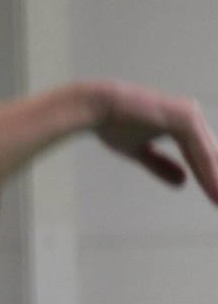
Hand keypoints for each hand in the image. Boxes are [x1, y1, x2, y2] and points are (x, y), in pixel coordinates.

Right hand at [87, 81, 217, 202]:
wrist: (97, 106)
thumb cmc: (112, 123)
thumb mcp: (139, 150)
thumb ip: (160, 164)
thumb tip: (182, 182)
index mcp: (181, 123)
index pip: (202, 155)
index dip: (209, 177)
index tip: (215, 198)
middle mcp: (190, 116)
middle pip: (212, 154)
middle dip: (216, 178)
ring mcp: (190, 116)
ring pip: (210, 155)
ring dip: (216, 180)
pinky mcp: (186, 119)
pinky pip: (202, 153)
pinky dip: (209, 173)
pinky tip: (215, 192)